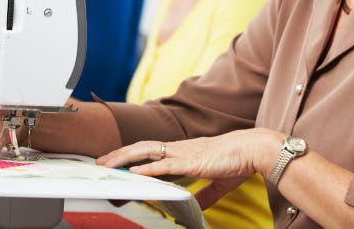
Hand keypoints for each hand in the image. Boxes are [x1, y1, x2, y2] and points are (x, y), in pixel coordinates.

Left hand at [96, 128, 282, 206]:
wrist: (253, 149)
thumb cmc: (238, 160)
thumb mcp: (217, 181)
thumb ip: (204, 194)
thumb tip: (193, 205)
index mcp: (184, 151)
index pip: (152, 150)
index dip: (132, 155)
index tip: (117, 161)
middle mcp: (180, 148)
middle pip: (142, 147)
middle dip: (119, 154)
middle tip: (101, 162)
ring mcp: (183, 152)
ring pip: (146, 151)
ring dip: (125, 157)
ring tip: (107, 165)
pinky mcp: (190, 160)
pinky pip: (164, 164)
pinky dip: (147, 168)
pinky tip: (134, 172)